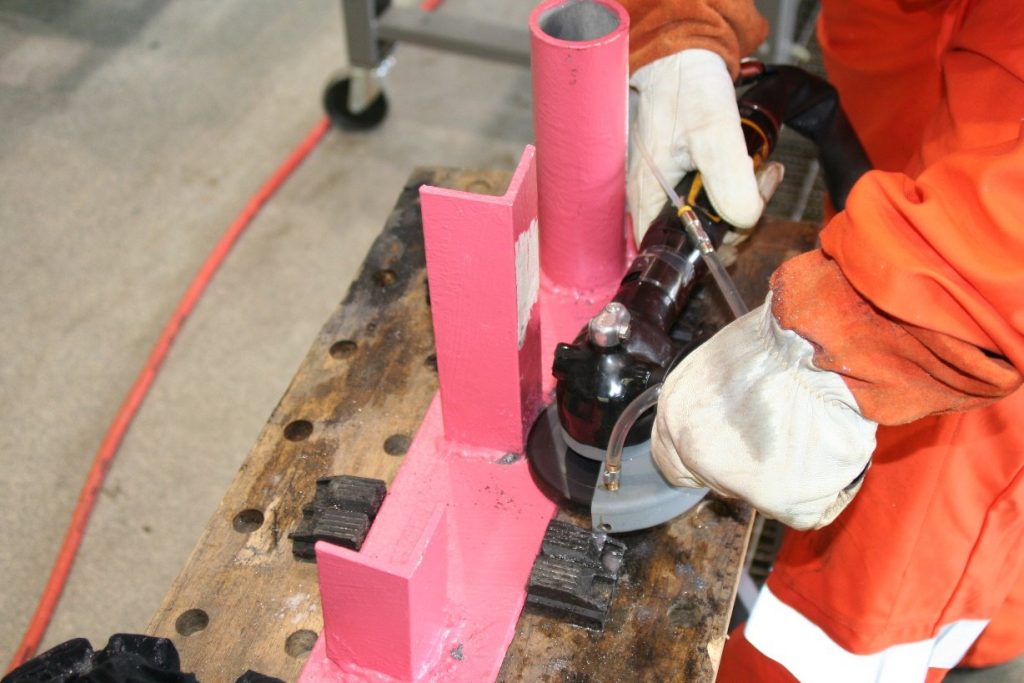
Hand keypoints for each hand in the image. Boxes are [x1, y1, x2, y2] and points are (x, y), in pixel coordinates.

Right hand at [628, 49, 779, 241]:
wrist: (687, 59)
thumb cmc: (689, 90)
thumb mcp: (713, 132)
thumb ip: (728, 179)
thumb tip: (744, 220)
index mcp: (649, 200)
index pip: (679, 251)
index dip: (714, 244)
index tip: (743, 214)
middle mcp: (656, 203)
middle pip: (702, 239)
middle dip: (741, 217)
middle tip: (762, 179)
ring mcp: (672, 193)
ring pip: (714, 221)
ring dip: (747, 200)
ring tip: (763, 168)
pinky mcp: (687, 182)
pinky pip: (717, 201)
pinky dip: (741, 187)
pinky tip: (756, 167)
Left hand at [650, 297, 876, 529]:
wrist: (819, 350)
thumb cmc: (780, 340)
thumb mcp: (721, 361)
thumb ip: (711, 399)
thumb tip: (722, 413)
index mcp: (675, 411)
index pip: (672, 461)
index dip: (704, 455)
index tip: (728, 450)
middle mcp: (694, 450)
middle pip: (713, 480)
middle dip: (740, 468)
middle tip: (776, 441)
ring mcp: (732, 480)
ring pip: (759, 495)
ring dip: (781, 477)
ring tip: (808, 436)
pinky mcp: (778, 502)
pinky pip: (800, 509)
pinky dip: (816, 490)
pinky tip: (825, 454)